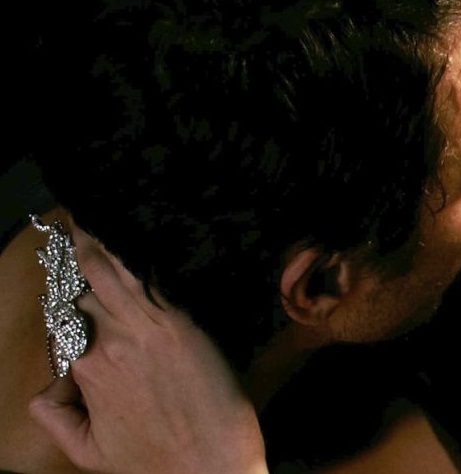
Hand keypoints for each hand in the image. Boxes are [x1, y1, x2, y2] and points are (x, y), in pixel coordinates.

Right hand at [29, 226, 268, 473]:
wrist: (209, 468)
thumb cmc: (155, 462)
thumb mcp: (87, 449)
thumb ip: (55, 414)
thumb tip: (48, 385)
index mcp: (83, 368)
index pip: (67, 317)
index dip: (72, 298)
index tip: (73, 271)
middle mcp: (108, 342)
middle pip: (88, 289)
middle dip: (86, 262)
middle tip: (85, 227)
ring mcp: (146, 329)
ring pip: (112, 273)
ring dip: (100, 242)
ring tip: (93, 215)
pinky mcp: (182, 323)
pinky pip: (150, 278)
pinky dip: (133, 254)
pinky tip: (128, 233)